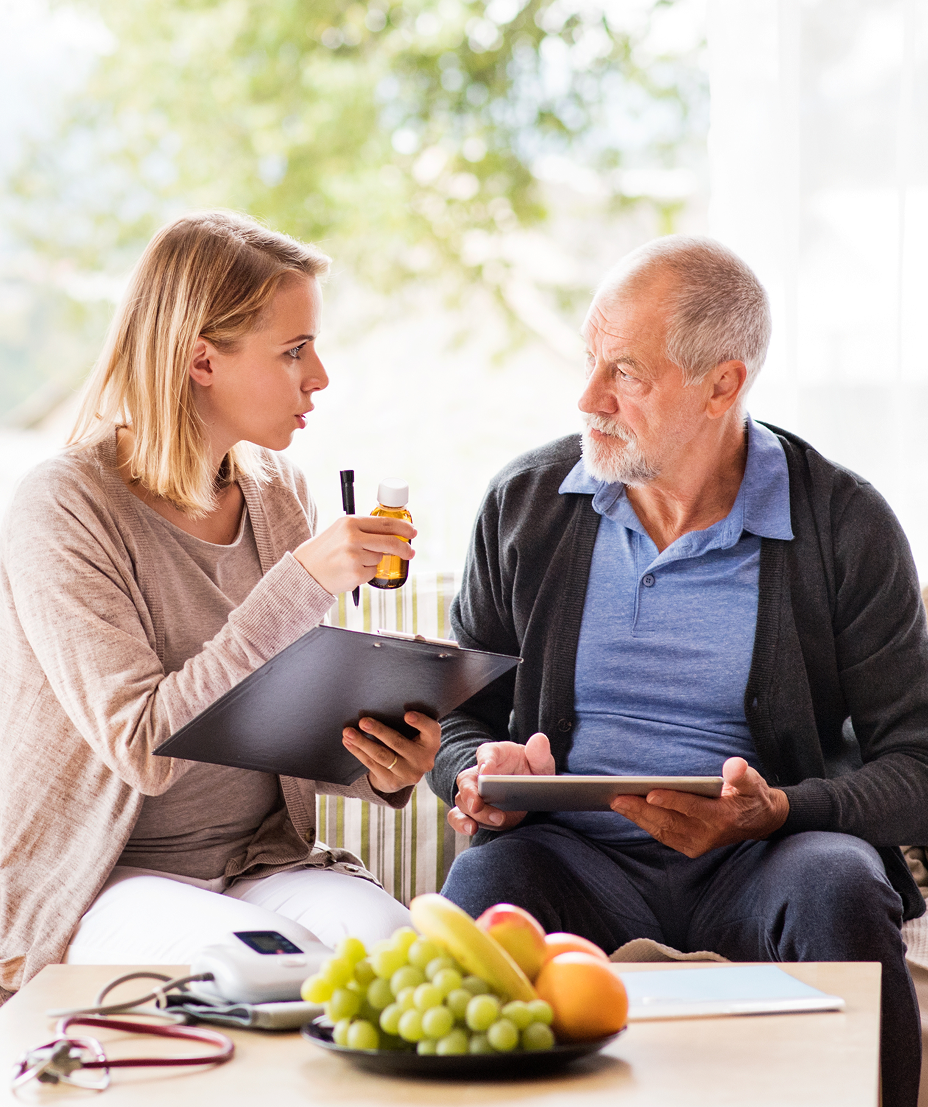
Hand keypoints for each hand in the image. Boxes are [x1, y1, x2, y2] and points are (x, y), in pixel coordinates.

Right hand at [293, 516, 415, 595]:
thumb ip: (363, 529)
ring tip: (352, 562)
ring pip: (379, 558)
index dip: (403, 528)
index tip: (412, 532)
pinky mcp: (356, 573)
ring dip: (373, 562)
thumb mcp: (340, 531)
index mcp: (350, 522)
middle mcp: (352, 537)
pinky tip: (350, 572)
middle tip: (410, 553)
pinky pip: (372, 573)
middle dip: (404, 548)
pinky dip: (365, 574)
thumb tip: (393, 533)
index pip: (384, 522)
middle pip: (390, 541)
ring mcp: (354, 555)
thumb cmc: (324, 551)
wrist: (305, 572)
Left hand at [342, 711, 439, 794]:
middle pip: (398, 743)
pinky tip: (348, 742)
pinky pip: (372, 764)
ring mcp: (408, 774)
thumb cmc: (410, 741)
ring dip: (362, 743)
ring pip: (382, 756)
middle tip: (363, 721)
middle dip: (379, 731)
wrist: (406, 772)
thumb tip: (381, 703)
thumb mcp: (416, 733)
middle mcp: (423, 760)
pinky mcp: (393, 782)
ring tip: (348, 732)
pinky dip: (358, 752)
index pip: (431, 730)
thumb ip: (409, 721)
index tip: (407, 715)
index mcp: (432, 743)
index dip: (421, 722)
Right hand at [447, 732, 554, 835]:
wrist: (530, 791)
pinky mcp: (474, 812)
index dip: (484, 762)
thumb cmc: (532, 770)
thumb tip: (539, 739)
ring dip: (475, 813)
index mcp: (494, 754)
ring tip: (495, 820)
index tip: (486, 773)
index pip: (485, 754)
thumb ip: (539, 753)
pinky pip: (459, 816)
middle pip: (467, 781)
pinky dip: (461, 823)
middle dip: (471, 794)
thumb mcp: (540, 761)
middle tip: (480, 805)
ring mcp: (473, 794)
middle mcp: (478, 773)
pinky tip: (472, 829)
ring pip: (462, 801)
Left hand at [609, 757, 789, 857]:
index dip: (671, 800)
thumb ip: (742, 774)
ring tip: (617, 802)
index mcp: (722, 816)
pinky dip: (645, 824)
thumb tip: (734, 766)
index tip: (650, 792)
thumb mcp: (753, 781)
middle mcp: (708, 834)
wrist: (759, 822)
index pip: (692, 808)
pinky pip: (663, 835)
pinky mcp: (690, 846)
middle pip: (669, 822)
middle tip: (617, 798)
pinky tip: (628, 811)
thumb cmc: (750, 795)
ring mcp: (698, 844)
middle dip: (641, 810)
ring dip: (638, 817)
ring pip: (662, 830)